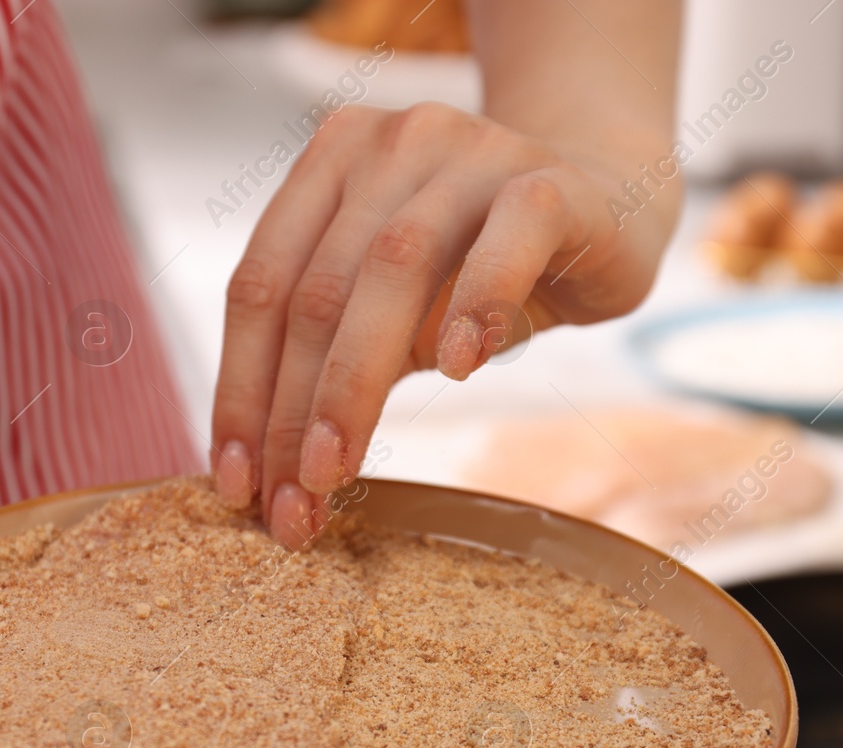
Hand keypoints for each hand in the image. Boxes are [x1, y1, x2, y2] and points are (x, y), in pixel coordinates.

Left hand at [209, 103, 678, 549]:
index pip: (260, 288)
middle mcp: (389, 146)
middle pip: (314, 292)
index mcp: (329, 167)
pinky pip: (508, 237)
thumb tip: (268, 476)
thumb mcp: (393, 312)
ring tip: (336, 469)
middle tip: (290, 506)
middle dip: (290, 413)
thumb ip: (335, 358)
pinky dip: (476, 302)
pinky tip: (457, 370)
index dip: (239, 391)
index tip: (234, 484)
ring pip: (392, 269)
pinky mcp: (552, 179)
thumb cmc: (480, 268)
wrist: (608, 202)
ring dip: (353, 383)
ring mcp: (470, 152)